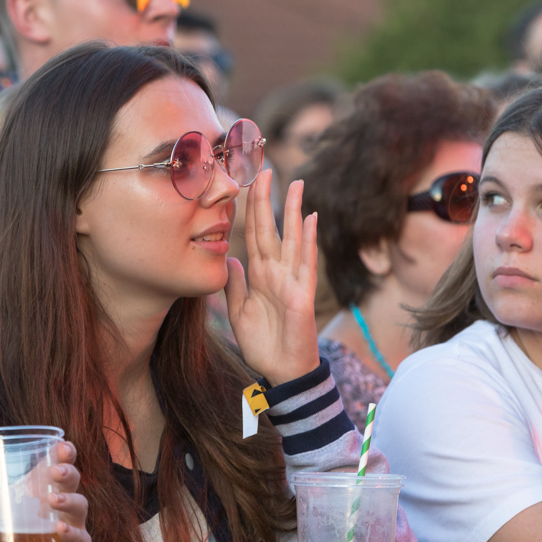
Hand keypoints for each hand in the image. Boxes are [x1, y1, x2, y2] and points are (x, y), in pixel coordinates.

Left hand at [0, 442, 91, 541]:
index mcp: (41, 486)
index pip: (62, 462)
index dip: (66, 452)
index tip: (62, 446)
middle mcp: (60, 503)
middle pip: (74, 481)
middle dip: (68, 473)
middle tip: (54, 472)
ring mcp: (70, 526)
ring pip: (80, 507)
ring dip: (69, 501)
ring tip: (52, 501)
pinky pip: (81, 539)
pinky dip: (72, 533)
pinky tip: (59, 529)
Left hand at [225, 177, 319, 385]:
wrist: (281, 373)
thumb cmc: (262, 344)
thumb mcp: (238, 312)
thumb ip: (234, 284)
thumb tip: (230, 257)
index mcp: (258, 274)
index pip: (253, 234)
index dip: (249, 210)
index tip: (246, 183)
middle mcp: (275, 271)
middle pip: (270, 228)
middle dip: (267, 199)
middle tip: (265, 169)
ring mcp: (291, 279)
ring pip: (292, 237)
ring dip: (293, 210)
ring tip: (296, 183)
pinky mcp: (303, 292)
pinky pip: (306, 261)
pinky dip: (308, 239)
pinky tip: (311, 218)